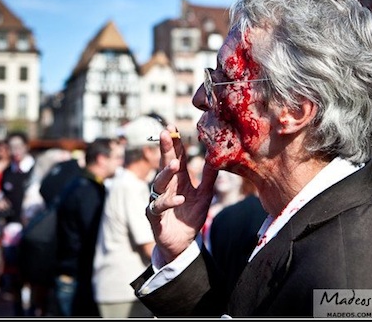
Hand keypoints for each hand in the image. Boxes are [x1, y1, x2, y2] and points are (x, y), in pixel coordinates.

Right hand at [147, 125, 217, 263]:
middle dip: (165, 149)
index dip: (175, 143)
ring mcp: (159, 200)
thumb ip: (209, 177)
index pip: (175, 157)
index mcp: (178, 180)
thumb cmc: (190, 217)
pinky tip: (180, 198)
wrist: (182, 243)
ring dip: (165, 173)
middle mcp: (166, 187)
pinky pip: (159, 206)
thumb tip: (216, 157)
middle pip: (164, 164)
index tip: (173, 127)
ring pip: (159, 183)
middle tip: (165, 133)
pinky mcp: (155, 216)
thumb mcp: (204, 195)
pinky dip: (168, 202)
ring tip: (174, 164)